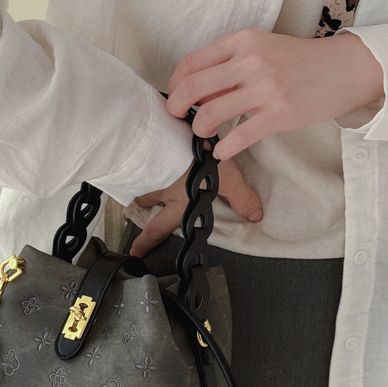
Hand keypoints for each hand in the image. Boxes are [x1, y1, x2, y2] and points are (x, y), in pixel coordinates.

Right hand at [129, 156, 261, 257]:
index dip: (146, 244)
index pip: (158, 229)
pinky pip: (135, 159)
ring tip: (141, 177)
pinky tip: (140, 151)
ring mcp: (147, 169)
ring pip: (138, 179)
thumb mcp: (227, 180)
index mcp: (178, 202)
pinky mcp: (142, 149)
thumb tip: (254, 216)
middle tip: (133, 210)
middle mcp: (159, 189)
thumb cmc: (196, 159)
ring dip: (139, 180)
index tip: (135, 252)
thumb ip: (241, 198)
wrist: (173, 134)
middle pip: (143, 203)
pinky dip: (136, 158)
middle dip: (139, 209)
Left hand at [166, 28, 384, 160]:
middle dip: (176, 107)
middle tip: (177, 118)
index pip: (191, 63)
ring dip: (198, 129)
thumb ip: (230, 66)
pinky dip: (223, 149)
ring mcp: (266, 88)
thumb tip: (198, 91)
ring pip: (210, 113)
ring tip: (203, 133)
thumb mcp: (262, 49)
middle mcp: (251, 61)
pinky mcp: (280, 114)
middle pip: (192, 88)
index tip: (175, 97)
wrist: (345, 68)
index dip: (174, 84)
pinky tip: (222, 151)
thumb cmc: (299, 61)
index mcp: (243, 41)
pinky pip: (238, 137)